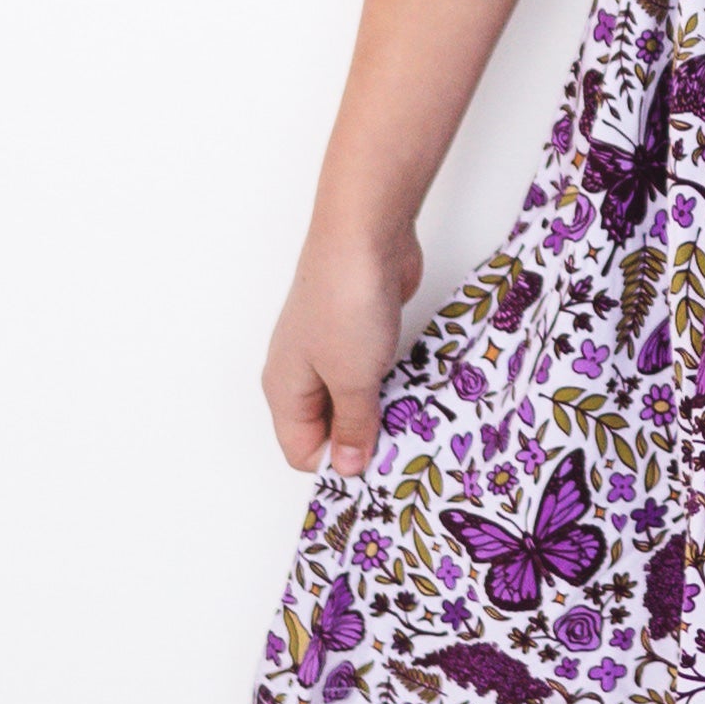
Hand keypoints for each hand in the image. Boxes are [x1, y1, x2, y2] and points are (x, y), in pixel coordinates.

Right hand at [263, 216, 420, 475]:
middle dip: (366, 440)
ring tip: (417, 419)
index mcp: (285, 391)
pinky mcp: (359, 331)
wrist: (364, 235)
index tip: (382, 468)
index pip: (303, 452)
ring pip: (355, 400)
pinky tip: (419, 388)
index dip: (340, 465)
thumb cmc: (346, 303)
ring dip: (385, 410)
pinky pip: (375, 372)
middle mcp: (301, 374)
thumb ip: (354, 426)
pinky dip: (394, 383)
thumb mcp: (352, 378)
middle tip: (406, 446)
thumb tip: (350, 467)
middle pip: (329, 429)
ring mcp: (330, 350)